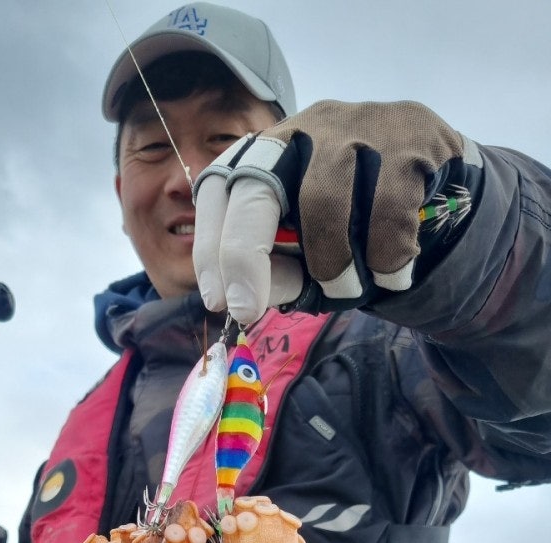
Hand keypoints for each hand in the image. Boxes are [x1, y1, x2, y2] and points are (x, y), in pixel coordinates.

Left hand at [193, 100, 482, 324]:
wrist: (436, 177)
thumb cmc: (358, 219)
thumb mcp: (310, 249)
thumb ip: (279, 273)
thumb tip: (247, 303)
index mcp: (266, 154)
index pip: (218, 190)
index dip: (210, 246)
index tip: (218, 300)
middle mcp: (302, 132)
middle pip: (256, 186)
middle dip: (244, 255)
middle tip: (247, 310)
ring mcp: (354, 127)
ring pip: (325, 202)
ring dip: (334, 264)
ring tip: (350, 289)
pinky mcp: (405, 137)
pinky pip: (388, 209)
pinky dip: (389, 257)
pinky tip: (395, 273)